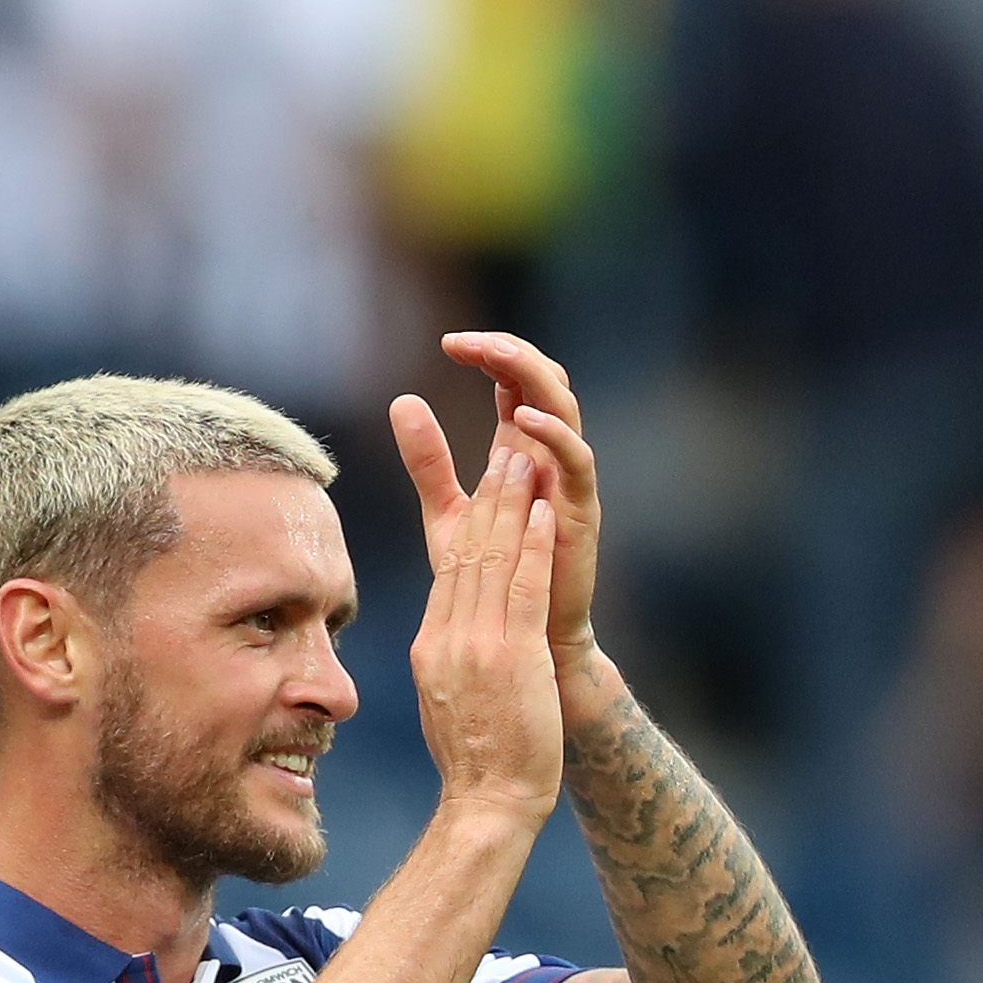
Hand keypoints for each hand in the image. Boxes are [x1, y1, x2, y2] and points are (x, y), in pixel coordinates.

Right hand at [386, 394, 565, 823]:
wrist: (485, 805)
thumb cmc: (474, 763)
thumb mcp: (445, 700)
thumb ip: (446, 659)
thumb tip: (446, 636)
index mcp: (432, 645)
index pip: (449, 570)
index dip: (468, 520)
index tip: (483, 484)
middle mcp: (449, 638)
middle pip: (466, 553)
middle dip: (487, 497)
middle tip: (505, 451)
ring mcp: (480, 647)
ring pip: (493, 561)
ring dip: (510, 506)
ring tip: (524, 461)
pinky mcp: (514, 659)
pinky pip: (523, 591)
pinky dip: (533, 547)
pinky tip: (543, 513)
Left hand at [437, 329, 602, 666]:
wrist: (525, 641)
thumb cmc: (491, 583)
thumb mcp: (449, 512)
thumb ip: (429, 461)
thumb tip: (402, 400)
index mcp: (520, 449)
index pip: (515, 379)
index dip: (490, 353)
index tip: (449, 344)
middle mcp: (548, 456)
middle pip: (544, 379)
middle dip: (509, 352)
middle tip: (467, 342)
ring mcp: (566, 479)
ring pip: (565, 406)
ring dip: (532, 376)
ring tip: (496, 358)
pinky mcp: (580, 510)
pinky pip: (578, 459)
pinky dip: (554, 432)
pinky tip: (522, 416)